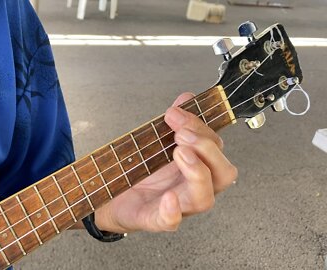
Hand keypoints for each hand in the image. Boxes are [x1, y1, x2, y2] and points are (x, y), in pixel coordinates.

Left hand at [94, 93, 237, 232]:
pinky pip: (171, 222)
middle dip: (206, 147)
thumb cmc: (140, 173)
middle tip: (181, 134)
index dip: (202, 126)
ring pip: (204, 198)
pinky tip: (168, 197)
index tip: (177, 112)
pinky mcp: (156, 220)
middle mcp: (193, 187)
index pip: (216, 146)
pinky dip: (172, 211)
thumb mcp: (156, 142)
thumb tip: (187, 98)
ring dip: (197, 172)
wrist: (113, 198)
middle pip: (223, 173)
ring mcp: (178, 206)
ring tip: (179, 153)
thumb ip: (175, 122)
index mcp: (197, 165)